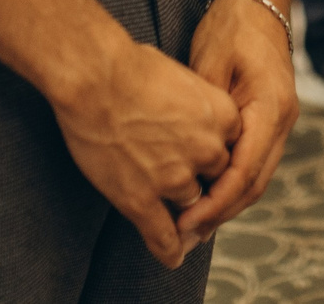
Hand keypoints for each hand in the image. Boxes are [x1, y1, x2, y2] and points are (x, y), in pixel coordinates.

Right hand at [48, 31, 243, 267]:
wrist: (94, 77)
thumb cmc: (130, 66)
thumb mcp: (181, 76)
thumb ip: (195, 104)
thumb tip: (189, 112)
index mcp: (222, 117)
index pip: (230, 146)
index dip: (210, 149)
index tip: (197, 150)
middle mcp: (207, 151)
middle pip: (213, 176)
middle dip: (197, 175)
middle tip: (174, 169)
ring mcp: (175, 178)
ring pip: (190, 204)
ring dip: (179, 204)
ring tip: (163, 199)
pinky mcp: (142, 199)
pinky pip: (163, 235)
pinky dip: (168, 249)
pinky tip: (171, 257)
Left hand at [175, 0, 298, 241]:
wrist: (258, 0)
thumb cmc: (230, 27)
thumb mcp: (210, 66)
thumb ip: (204, 114)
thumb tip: (188, 160)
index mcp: (271, 107)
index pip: (244, 171)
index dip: (214, 202)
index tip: (185, 221)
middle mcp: (284, 120)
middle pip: (254, 183)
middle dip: (220, 213)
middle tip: (184, 236)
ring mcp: (282, 121)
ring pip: (257, 177)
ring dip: (227, 204)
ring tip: (192, 227)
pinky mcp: (272, 120)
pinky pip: (255, 162)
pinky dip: (232, 184)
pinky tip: (207, 196)